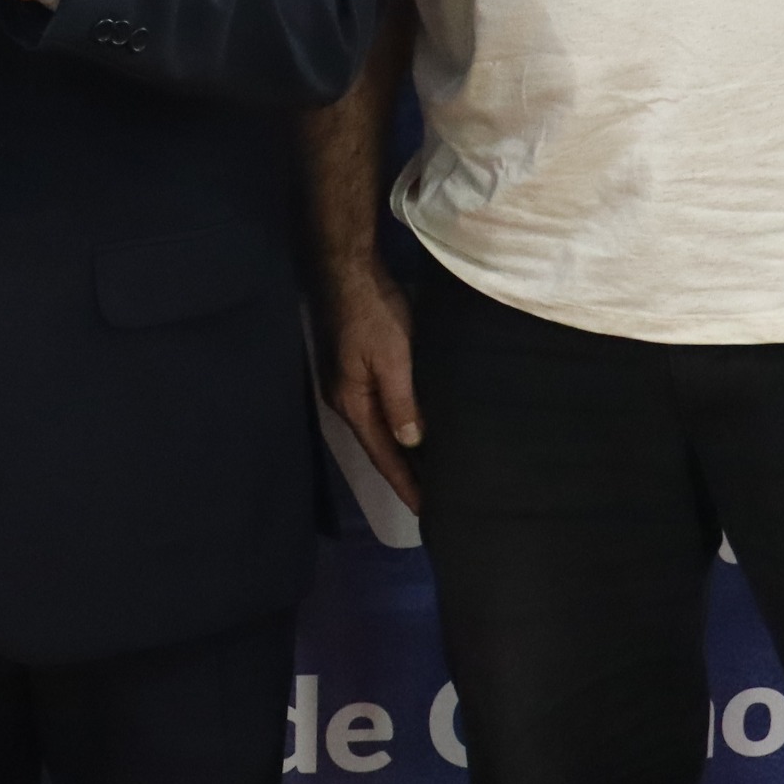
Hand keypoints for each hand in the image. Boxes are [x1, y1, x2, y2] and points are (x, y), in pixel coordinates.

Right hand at [319, 261, 422, 513]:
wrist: (349, 271)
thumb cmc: (373, 313)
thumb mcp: (391, 358)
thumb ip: (401, 401)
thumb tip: (412, 442)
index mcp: (353, 404)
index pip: (383, 456)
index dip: (406, 483)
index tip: (427, 512)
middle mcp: (347, 401)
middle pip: (380, 447)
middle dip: (406, 474)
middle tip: (436, 500)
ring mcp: (349, 385)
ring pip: (382, 429)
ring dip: (404, 452)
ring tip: (431, 473)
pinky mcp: (357, 370)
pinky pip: (383, 410)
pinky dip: (401, 427)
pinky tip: (417, 430)